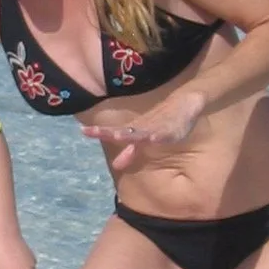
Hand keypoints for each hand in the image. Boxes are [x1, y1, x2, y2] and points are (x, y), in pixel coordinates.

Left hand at [80, 87, 206, 172]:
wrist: (185, 103)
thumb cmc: (161, 121)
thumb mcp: (145, 138)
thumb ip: (130, 152)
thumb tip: (116, 165)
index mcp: (134, 129)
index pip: (114, 132)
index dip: (99, 132)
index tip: (83, 131)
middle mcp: (142, 127)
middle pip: (124, 131)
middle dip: (109, 132)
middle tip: (94, 132)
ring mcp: (157, 127)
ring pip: (142, 132)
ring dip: (131, 135)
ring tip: (118, 136)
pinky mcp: (172, 128)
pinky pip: (165, 132)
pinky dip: (159, 135)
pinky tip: (153, 138)